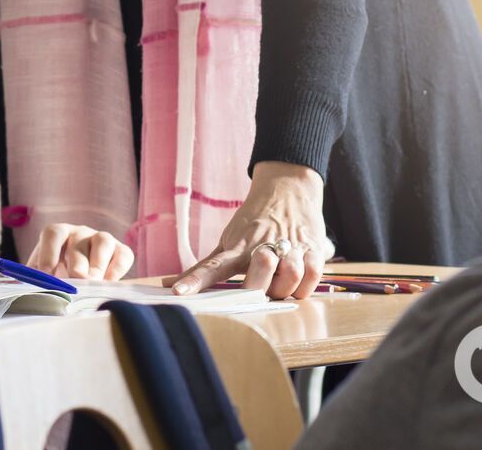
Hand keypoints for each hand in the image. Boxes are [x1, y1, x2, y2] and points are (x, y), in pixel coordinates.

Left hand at [25, 225, 134, 280]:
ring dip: (97, 264)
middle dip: (76, 262)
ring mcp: (102, 239)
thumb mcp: (43, 275)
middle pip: (79, 241)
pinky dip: (117, 269)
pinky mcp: (121, 251)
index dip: (49, 251)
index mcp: (59, 234)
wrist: (83, 279)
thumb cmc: (58, 275)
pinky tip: (109, 283)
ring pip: (103, 242)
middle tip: (75, 280)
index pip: (53, 233)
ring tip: (92, 283)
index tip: (45, 273)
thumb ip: (31, 279)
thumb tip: (16, 287)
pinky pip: (123, 255)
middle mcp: (80, 233)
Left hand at [172, 161, 327, 299]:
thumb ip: (203, 267)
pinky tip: (301, 279)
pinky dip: (308, 282)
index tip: (178, 294)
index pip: (212, 267)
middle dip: (259, 287)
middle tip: (260, 287)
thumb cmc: (254, 221)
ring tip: (281, 281)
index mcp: (237, 247)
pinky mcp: (313, 247)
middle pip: (260, 277)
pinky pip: (314, 273)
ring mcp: (290, 246)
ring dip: (286, 287)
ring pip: (291, 278)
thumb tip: (168, 283)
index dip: (196, 281)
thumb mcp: (227, 241)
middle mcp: (262, 246)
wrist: (288, 186)